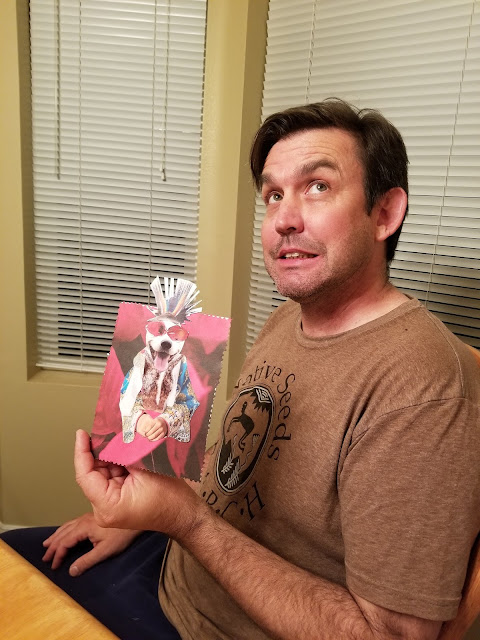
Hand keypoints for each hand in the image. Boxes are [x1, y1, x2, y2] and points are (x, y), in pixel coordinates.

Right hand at [42, 513, 140, 576]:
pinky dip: (65, 529)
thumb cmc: (123, 534)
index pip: (65, 542)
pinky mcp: (93, 518)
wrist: (136, 520)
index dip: (58, 555)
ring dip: (56, 536)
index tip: (53, 566)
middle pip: (63, 533)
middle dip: (53, 545)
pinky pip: (73, 523)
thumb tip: (72, 571)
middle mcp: (84, 520)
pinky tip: (65, 532)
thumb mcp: (105, 551)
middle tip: (45, 557)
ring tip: (47, 543)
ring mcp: (88, 518)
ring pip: (67, 526)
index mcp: (84, 527)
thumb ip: (87, 561)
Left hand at [74, 430, 207, 538]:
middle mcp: (104, 508)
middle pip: (93, 473)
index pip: (85, 476)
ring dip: (110, 454)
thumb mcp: (145, 470)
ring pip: (103, 472)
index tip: (81, 434)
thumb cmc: (170, 498)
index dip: (82, 452)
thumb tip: (113, 434)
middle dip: (99, 451)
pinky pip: (113, 476)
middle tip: (105, 429)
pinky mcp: (119, 499)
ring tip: (117, 435)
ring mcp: (111, 504)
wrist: (184, 513)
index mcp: (107, 506)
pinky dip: (118, 461)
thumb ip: (125, 453)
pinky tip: (124, 447)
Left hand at [137, 414, 166, 440]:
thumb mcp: (152, 420)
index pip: (149, 427)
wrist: (164, 422)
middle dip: (147, 435)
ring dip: (150, 438)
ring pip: (154, 436)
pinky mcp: (164, 434)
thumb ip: (147, 425)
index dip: (146, 430)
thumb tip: (142, 432)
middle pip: (151, 432)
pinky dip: (153, 439)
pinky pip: (157, 438)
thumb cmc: (156, 422)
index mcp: (156, 420)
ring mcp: (162, 429)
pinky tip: (151, 439)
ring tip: (148, 437)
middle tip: (146, 435)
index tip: (144, 432)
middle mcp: (160, 425)